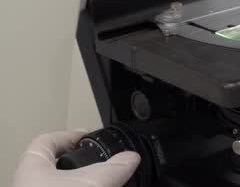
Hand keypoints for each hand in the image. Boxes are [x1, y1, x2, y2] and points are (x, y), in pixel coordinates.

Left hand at [12, 130, 140, 186]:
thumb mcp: (94, 183)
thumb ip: (115, 168)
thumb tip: (131, 158)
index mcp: (32, 170)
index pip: (46, 141)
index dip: (69, 135)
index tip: (87, 136)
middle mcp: (31, 186)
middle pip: (52, 166)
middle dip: (77, 163)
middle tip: (97, 161)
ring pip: (60, 186)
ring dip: (79, 183)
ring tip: (101, 182)